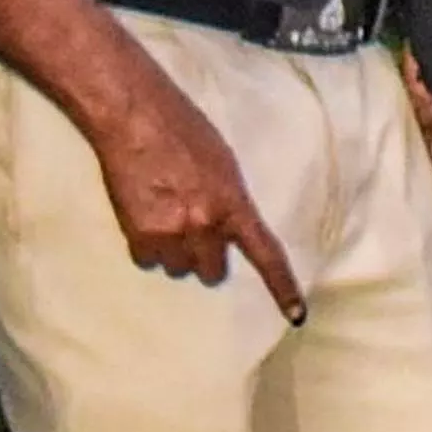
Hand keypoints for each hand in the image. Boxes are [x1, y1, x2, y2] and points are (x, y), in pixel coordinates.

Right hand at [78, 53, 306, 320]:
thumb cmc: (181, 129)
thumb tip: (226, 228)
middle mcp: (206, 224)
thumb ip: (228, 199)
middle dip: (206, 257)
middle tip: (192, 229)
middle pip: (212, 272)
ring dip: (174, 251)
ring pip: (177, 268)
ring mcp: (172, 233)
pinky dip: (146, 246)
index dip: (282, 288)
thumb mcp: (222, 162)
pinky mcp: (139, 235)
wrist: (134, 116)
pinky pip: (147, 261)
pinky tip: (143, 214)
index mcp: (234, 202)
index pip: (266, 254)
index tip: (296, 316)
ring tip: (163, 212)